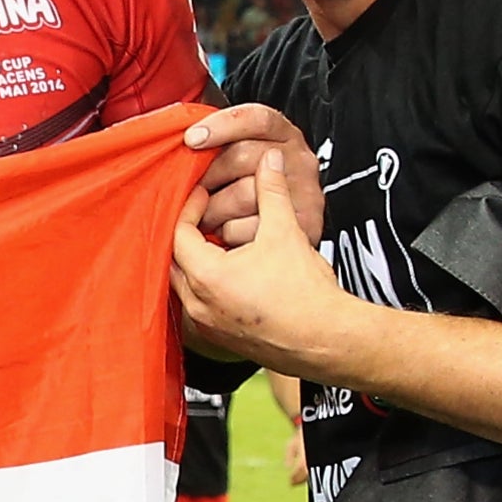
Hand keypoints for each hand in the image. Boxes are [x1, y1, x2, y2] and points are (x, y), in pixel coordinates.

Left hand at [172, 169, 371, 379]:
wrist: (326, 340)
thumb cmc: (306, 295)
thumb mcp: (286, 232)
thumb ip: (273, 192)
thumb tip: (270, 162)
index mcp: (207, 277)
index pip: (178, 234)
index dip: (188, 208)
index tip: (202, 193)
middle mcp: (198, 305)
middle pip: (174, 260)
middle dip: (185, 234)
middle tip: (202, 213)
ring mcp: (207, 325)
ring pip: (183, 285)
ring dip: (193, 261)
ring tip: (213, 239)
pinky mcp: (220, 337)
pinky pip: (197, 305)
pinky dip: (204, 285)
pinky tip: (226, 271)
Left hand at [185, 102, 321, 247]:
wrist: (295, 233)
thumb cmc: (258, 186)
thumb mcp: (247, 153)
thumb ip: (222, 142)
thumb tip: (178, 139)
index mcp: (283, 134)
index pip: (257, 118)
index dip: (222, 125)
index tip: (191, 138)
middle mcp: (298, 160)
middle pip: (244, 157)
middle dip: (208, 177)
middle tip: (192, 192)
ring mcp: (304, 193)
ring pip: (244, 195)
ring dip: (213, 209)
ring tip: (205, 215)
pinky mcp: (304, 225)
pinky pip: (249, 228)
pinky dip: (228, 233)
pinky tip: (225, 230)